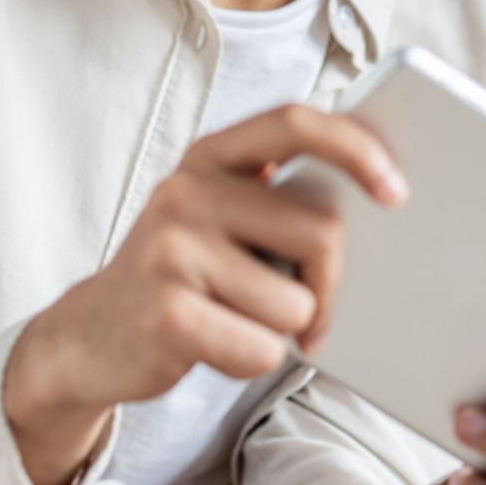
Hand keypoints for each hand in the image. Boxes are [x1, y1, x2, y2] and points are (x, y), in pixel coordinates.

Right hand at [3, 103, 406, 484]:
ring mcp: (171, 251)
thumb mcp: (219, 217)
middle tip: (310, 311)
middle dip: (329, 284)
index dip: (355, 148)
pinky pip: (262, 349)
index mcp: (210, 157)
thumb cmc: (181, 277)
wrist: (89, 336)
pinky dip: (252, 361)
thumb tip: (377, 207)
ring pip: (295, 303)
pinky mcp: (168, 313)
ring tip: (233, 321)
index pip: (294, 123)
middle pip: (320, 231)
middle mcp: (187, 192)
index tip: (396, 190)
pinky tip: (214, 348)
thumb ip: (278, 201)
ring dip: (283, 331)